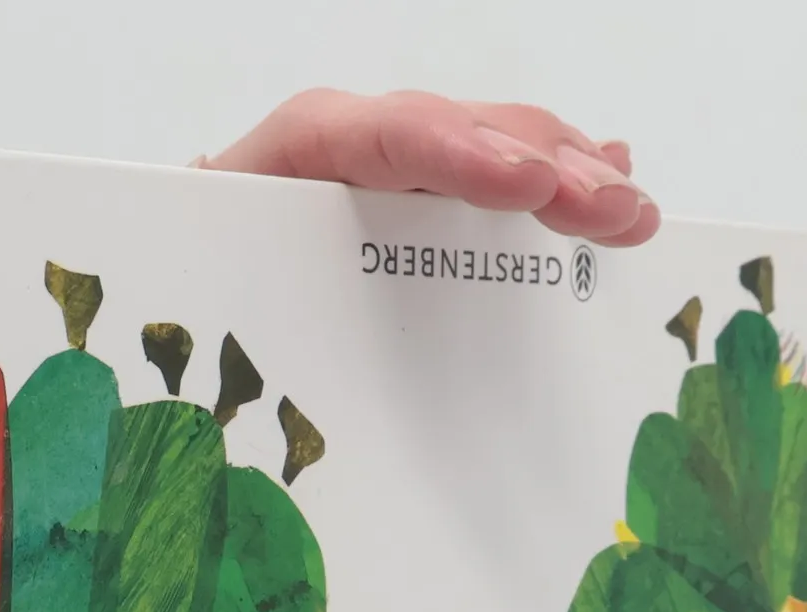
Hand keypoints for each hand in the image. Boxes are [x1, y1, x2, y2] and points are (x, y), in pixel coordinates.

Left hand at [202, 89, 658, 246]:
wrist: (175, 278)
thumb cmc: (183, 284)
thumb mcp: (190, 285)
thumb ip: (214, 283)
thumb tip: (223, 285)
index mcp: (286, 160)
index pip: (380, 135)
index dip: (457, 151)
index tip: (524, 185)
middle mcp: (347, 149)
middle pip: (458, 132)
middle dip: (544, 164)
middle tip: (615, 211)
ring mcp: (390, 173)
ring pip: (489, 149)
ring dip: (568, 175)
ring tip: (631, 211)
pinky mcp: (415, 205)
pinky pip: (491, 179)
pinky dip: (550, 182)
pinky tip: (610, 184)